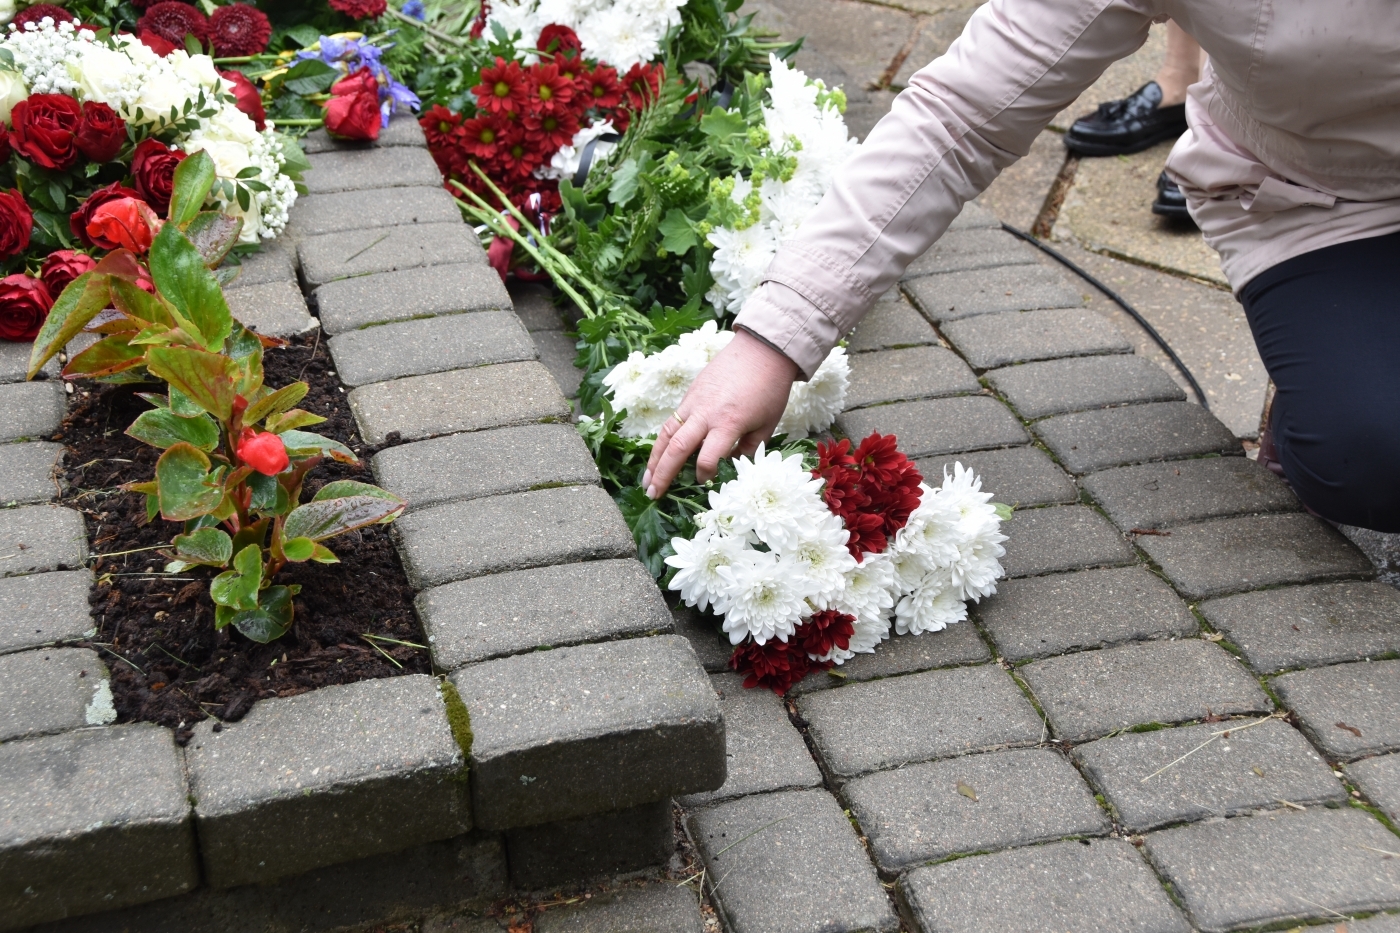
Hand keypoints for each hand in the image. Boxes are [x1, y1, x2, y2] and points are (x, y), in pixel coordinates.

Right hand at [642, 328, 799, 497]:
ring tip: (646, 480)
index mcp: (728, 423)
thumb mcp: (766, 425)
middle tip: (652, 494)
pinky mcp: (690, 394)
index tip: (706, 485)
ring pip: (666, 433)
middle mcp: (705, 413)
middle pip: (676, 448)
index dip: (704, 476)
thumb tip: (731, 469)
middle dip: (663, 474)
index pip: (707, 458)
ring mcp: (694, 402)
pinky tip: (658, 456)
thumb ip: (748, 450)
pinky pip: (672, 420)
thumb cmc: (770, 390)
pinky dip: (662, 440)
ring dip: (654, 459)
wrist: (762, 350)